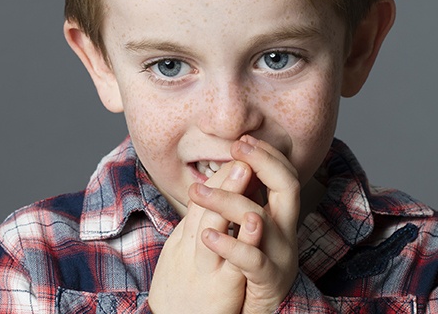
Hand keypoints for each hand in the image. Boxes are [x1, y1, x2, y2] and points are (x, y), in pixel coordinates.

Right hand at [148, 160, 256, 313]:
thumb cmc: (183, 287)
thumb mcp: (183, 252)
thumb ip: (197, 224)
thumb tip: (214, 196)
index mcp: (184, 239)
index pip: (200, 198)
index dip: (218, 173)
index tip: (234, 151)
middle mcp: (190, 248)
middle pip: (205, 204)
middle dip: (224, 176)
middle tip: (239, 149)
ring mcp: (204, 267)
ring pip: (212, 225)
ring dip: (230, 196)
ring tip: (244, 170)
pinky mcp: (220, 289)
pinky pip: (234, 262)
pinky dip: (242, 239)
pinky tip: (255, 221)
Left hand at [190, 135, 299, 312]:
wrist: (256, 311)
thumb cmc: (250, 264)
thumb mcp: (251, 230)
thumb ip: (248, 200)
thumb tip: (236, 168)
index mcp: (281, 215)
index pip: (284, 173)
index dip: (267, 154)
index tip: (243, 142)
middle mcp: (286, 230)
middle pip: (286, 185)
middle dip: (262, 161)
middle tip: (236, 149)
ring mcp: (280, 255)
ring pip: (260, 217)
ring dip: (227, 199)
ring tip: (197, 192)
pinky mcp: (267, 280)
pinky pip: (250, 259)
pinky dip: (229, 244)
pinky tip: (207, 235)